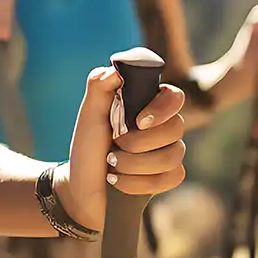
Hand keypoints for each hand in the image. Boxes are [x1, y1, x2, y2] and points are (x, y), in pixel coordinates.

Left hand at [57, 68, 187, 231]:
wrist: (81, 187)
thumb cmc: (86, 148)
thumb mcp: (89, 115)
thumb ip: (99, 87)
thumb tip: (116, 69)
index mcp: (147, 106)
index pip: (174, 97)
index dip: (162, 108)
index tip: (139, 121)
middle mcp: (162, 127)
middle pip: (176, 128)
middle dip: (139, 143)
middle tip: (113, 147)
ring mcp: (169, 152)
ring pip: (173, 156)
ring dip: (135, 165)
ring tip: (112, 166)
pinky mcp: (168, 176)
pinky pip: (172, 177)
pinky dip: (139, 183)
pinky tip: (119, 182)